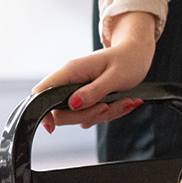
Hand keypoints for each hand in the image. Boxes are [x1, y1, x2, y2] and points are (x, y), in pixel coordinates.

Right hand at [33, 12, 155, 129]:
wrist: (139, 55)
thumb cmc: (128, 60)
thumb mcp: (115, 76)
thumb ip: (93, 91)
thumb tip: (73, 104)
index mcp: (71, 71)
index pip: (42, 93)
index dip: (42, 112)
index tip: (52, 127)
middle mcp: (71, 82)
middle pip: (61, 112)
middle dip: (86, 115)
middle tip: (107, 106)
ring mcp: (80, 93)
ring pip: (80, 117)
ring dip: (104, 114)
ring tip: (125, 100)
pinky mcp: (90, 100)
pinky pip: (94, 116)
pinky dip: (111, 113)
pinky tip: (126, 101)